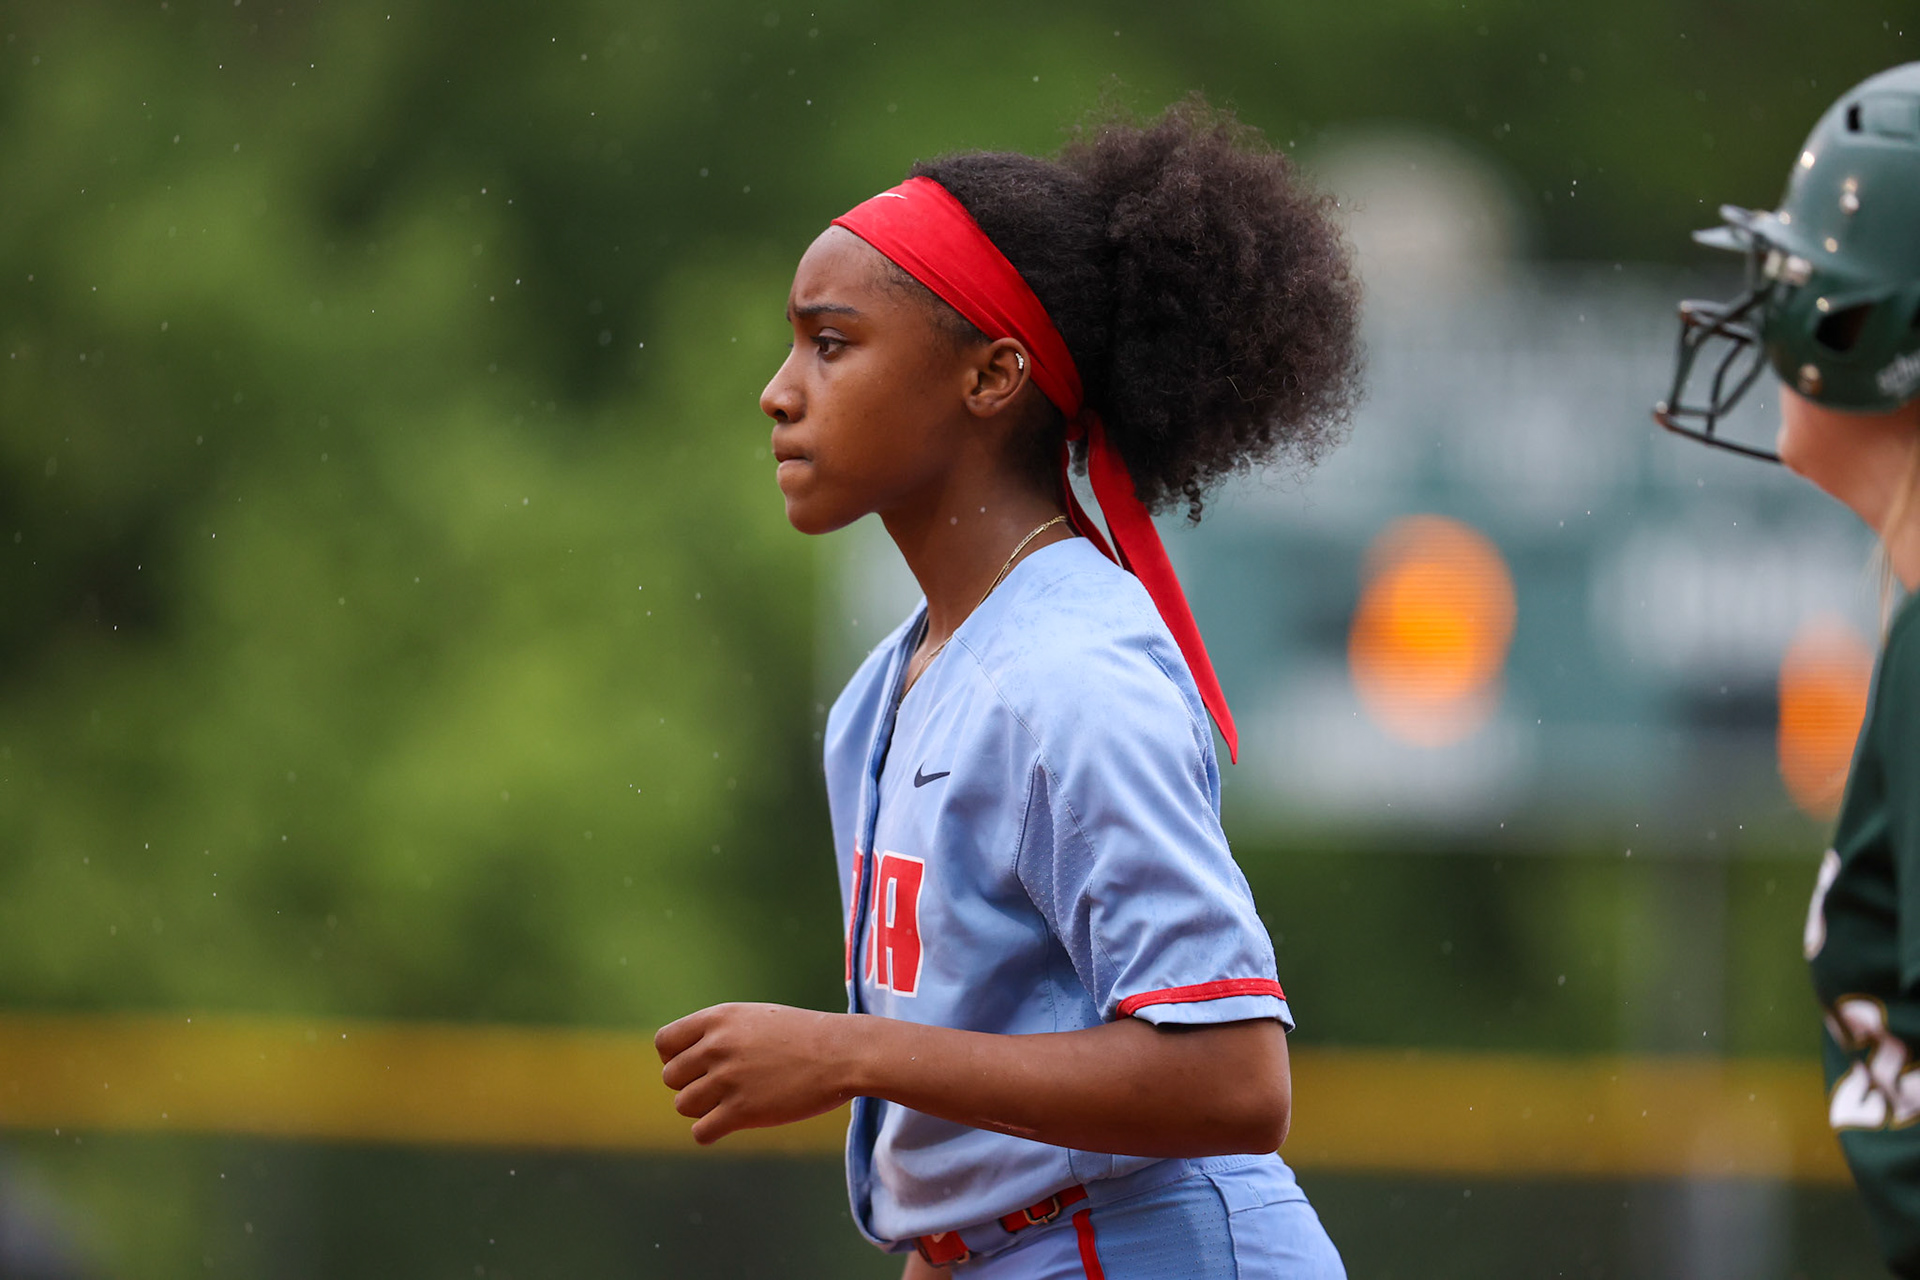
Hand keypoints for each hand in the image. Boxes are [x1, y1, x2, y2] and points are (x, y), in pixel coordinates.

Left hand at [654, 1002, 860, 1144]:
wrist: (842, 1054)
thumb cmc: (803, 1036)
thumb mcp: (756, 1019)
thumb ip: (720, 1032)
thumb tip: (687, 1056)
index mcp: (719, 1019)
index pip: (664, 1042)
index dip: (674, 1058)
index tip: (696, 1066)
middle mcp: (717, 1046)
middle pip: (671, 1078)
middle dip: (691, 1085)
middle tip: (720, 1088)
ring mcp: (728, 1079)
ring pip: (683, 1105)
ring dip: (702, 1109)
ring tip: (730, 1103)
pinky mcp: (742, 1111)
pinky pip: (700, 1131)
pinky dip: (710, 1132)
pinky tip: (729, 1124)